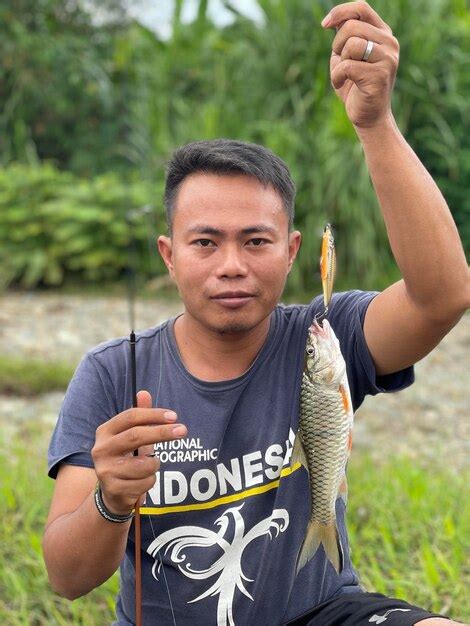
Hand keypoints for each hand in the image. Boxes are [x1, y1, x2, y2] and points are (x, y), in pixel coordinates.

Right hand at [91, 390, 186, 515]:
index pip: (130, 416)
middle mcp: (101, 449)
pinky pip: (146, 482)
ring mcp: (106, 470)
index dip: (153, 414)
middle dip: (162, 432)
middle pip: (136, 436)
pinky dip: (150, 481)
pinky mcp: (113, 489)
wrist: (112, 493)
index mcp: (105, 431)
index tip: (174, 416)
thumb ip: (140, 416)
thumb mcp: (132, 436)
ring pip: (145, 464)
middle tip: (183, 430)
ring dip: (155, 464)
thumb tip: (144, 393)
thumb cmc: (126, 458)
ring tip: (147, 467)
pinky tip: (140, 482)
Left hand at [322, 1, 398, 128]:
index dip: (340, 12)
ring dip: (338, 62)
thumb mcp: (347, 56)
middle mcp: (390, 43)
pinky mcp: (379, 76)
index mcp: (383, 34)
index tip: (324, 25)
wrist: (368, 117)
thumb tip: (333, 19)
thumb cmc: (355, 86)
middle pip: (351, 27)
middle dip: (337, 45)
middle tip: (340, 62)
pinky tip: (341, 85)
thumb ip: (344, 37)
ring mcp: (387, 59)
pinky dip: (337, 77)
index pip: (361, 8)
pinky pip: (347, 66)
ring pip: (351, 44)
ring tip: (343, 75)